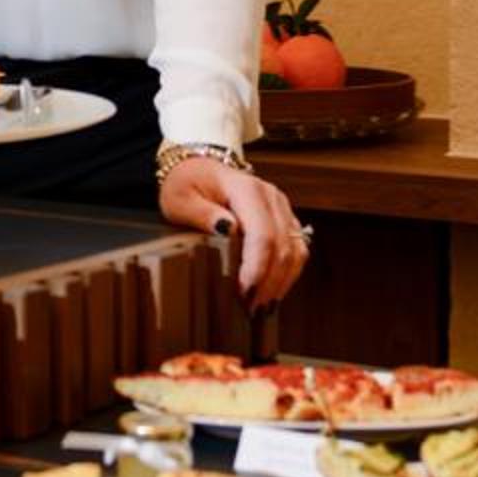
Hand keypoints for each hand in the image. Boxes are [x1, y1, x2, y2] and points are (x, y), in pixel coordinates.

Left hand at [157, 155, 309, 307]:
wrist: (199, 168)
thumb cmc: (187, 183)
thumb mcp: (180, 198)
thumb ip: (201, 213)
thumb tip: (227, 229)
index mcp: (245, 188)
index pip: (261, 233)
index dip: (257, 266)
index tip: (244, 291)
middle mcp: (270, 196)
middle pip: (282, 246)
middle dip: (269, 282)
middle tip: (251, 309)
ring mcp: (281, 207)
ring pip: (296, 250)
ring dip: (282, 281)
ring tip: (263, 306)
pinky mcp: (284, 218)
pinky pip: (297, 249)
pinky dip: (288, 273)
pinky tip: (273, 291)